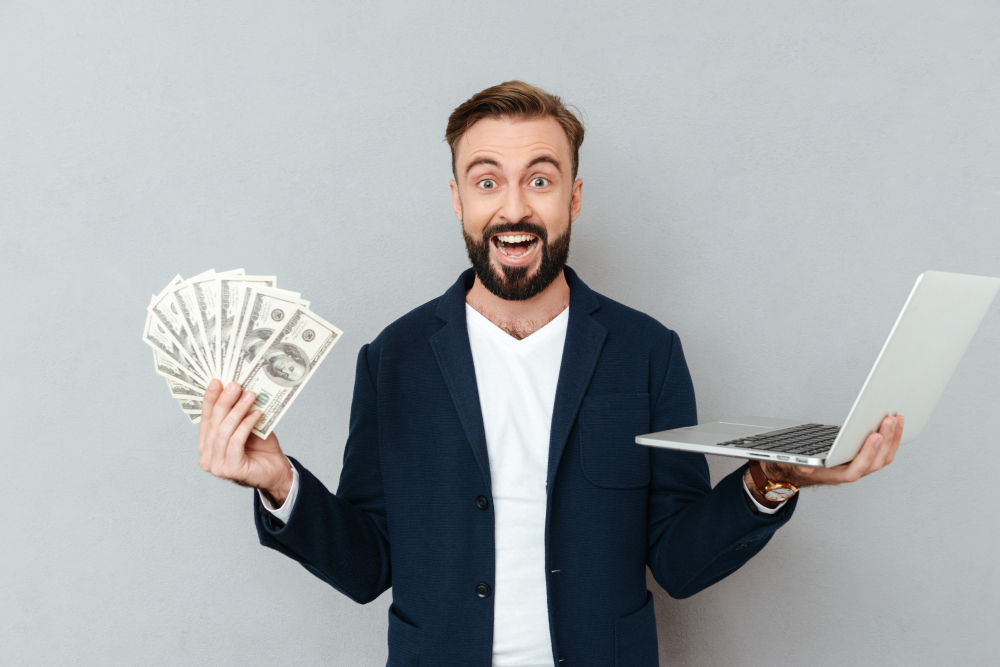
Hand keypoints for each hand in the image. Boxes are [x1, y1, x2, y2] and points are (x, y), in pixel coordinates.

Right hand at [198, 379, 293, 505]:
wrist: (276, 471)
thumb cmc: (261, 449)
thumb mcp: (247, 426)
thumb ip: (238, 413)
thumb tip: (236, 388)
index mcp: (206, 444)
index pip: (206, 418)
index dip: (211, 399)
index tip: (217, 381)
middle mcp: (207, 456)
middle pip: (214, 423)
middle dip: (224, 401)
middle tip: (235, 385)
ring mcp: (216, 465)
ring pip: (223, 432)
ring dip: (237, 411)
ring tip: (250, 396)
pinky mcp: (230, 470)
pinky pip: (235, 442)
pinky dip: (245, 426)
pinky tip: (256, 414)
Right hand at [764, 414, 903, 487]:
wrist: (802, 468)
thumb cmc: (799, 464)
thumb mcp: (793, 463)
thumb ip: (799, 464)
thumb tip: (806, 466)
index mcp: (835, 475)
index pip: (855, 470)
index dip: (866, 454)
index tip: (874, 435)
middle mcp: (851, 472)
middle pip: (875, 462)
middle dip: (885, 440)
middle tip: (890, 419)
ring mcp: (861, 467)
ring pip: (883, 458)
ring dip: (893, 438)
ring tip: (898, 418)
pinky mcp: (866, 459)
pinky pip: (883, 453)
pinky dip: (891, 439)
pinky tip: (894, 424)